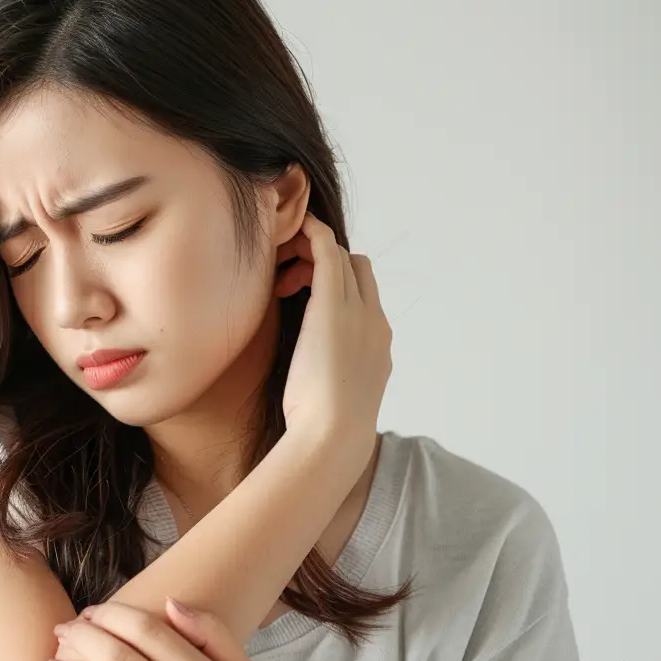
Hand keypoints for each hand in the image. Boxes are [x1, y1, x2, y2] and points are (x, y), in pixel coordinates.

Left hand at [275, 212, 390, 456]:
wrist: (333, 434)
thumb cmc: (325, 427)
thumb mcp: (334, 398)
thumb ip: (330, 380)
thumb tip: (313, 382)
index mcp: (377, 344)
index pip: (365, 296)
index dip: (338, 285)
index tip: (304, 295)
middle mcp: (375, 321)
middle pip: (358, 270)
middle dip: (327, 265)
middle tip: (290, 278)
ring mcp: (358, 311)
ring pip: (343, 259)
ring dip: (315, 253)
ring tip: (283, 271)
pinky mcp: (333, 304)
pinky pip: (327, 252)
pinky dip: (313, 234)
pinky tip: (296, 226)